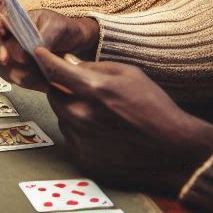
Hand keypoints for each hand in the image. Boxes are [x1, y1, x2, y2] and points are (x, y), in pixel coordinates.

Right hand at [0, 9, 99, 89]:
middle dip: (9, 64)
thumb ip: (43, 36)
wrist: (73, 41)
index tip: (4, 56)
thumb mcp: (55, 26)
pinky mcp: (15, 69)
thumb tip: (29, 52)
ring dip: (25, 75)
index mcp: (7, 17)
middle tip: (27, 69)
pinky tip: (45, 79)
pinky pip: (16, 79)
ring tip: (45, 72)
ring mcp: (6, 54)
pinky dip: (31, 81)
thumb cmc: (61, 27)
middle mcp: (2, 36)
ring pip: (4, 70)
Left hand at [35, 48, 212, 193]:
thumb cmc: (155, 108)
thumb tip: (68, 62)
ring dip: (71, 109)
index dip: (44, 60)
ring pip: (61, 117)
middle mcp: (82, 116)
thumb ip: (94, 68)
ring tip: (99, 112)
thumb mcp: (128, 74)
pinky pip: (71, 138)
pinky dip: (80, 131)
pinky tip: (103, 131)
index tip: (38, 53)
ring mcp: (82, 141)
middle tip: (78, 86)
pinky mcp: (85, 160)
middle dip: (60, 87)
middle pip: (53, 94)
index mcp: (93, 90)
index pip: (54, 70)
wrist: (175, 151)